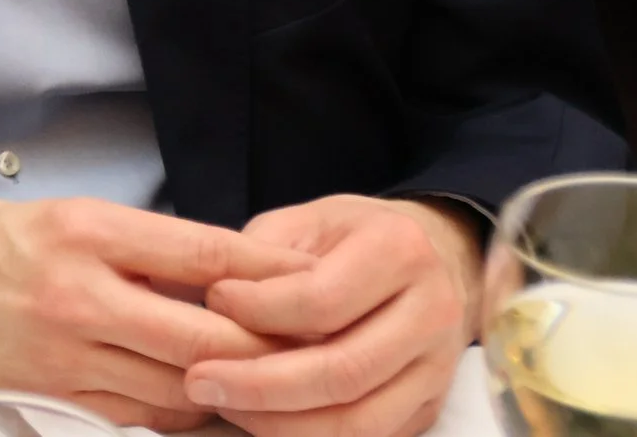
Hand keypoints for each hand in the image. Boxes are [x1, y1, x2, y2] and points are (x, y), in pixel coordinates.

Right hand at [0, 198, 316, 430]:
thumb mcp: (44, 217)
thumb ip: (125, 244)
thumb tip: (210, 268)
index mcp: (80, 231)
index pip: (203, 255)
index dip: (268, 274)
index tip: (307, 281)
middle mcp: (77, 294)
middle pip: (207, 339)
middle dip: (264, 351)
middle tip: (304, 350)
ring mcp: (64, 356)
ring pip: (180, 391)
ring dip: (222, 390)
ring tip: (255, 380)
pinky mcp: (52, 400)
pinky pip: (137, 419)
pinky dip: (172, 413)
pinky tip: (187, 400)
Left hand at [188, 196, 480, 436]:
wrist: (430, 256)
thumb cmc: (351, 237)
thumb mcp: (304, 221)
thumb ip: (261, 258)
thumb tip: (205, 303)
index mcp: (399, 250)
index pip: (323, 300)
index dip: (258, 310)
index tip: (213, 300)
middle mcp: (432, 312)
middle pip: (343, 371)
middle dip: (261, 384)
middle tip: (200, 380)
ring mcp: (437, 368)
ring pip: (360, 420)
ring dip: (281, 423)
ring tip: (224, 404)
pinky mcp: (429, 407)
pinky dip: (309, 435)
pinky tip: (261, 419)